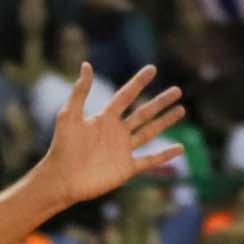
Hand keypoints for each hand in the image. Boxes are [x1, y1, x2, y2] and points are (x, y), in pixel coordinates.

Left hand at [33, 64, 184, 206]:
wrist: (61, 179)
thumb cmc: (62, 147)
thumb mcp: (68, 115)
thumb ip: (80, 92)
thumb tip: (86, 65)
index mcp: (104, 118)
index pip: (126, 96)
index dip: (138, 82)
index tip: (152, 69)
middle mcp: (116, 132)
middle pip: (143, 113)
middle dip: (160, 102)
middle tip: (177, 90)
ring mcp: (123, 150)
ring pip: (150, 132)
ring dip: (166, 121)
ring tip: (181, 110)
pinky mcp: (127, 168)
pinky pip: (150, 160)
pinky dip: (165, 155)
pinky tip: (180, 148)